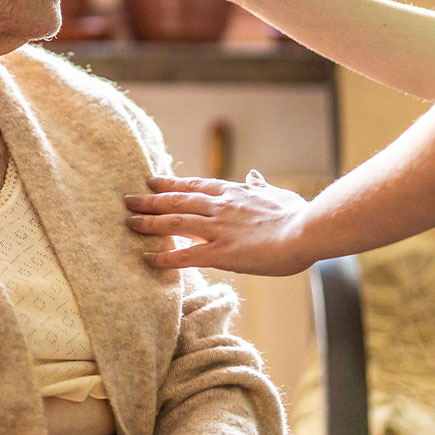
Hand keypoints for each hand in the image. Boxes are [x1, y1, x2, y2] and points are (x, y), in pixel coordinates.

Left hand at [125, 173, 315, 275]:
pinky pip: (186, 256)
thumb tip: (253, 175)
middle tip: (128, 199)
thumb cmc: (297, 214)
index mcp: (233, 193)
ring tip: (129, 223)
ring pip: (175, 223)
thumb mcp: (277, 194)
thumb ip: (260, 186)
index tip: (152, 181)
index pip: (194, 185)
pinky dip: (165, 258)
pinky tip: (148, 259)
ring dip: (150, 223)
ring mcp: (218, 229)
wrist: (306, 231)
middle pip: (177, 201)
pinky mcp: (222, 252)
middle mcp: (220, 207)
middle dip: (150, 200)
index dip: (171, 183)